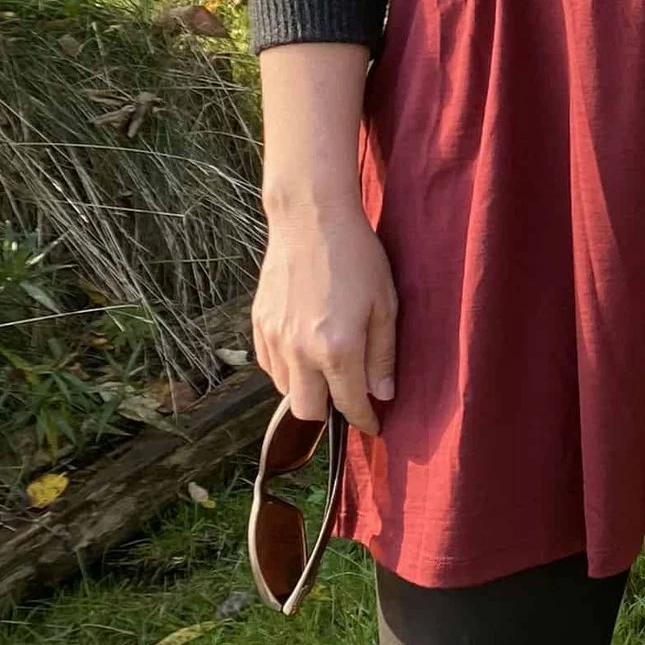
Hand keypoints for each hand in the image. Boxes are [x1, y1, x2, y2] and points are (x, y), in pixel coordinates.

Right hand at [252, 201, 400, 435]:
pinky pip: (269, 365)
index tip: (373, 426)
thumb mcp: (386, 305)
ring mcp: (274, 338)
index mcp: (337, 349)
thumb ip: (383, 356)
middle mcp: (300, 351)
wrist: (311, 219)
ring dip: (307, 389)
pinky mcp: (258, 324)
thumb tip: (383, 394)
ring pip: (285, 390)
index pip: (349, 405)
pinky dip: (287, 369)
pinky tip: (305, 351)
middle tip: (348, 396)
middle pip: (308, 410)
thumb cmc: (358, 257)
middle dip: (330, 411)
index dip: (364, 421)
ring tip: (327, 368)